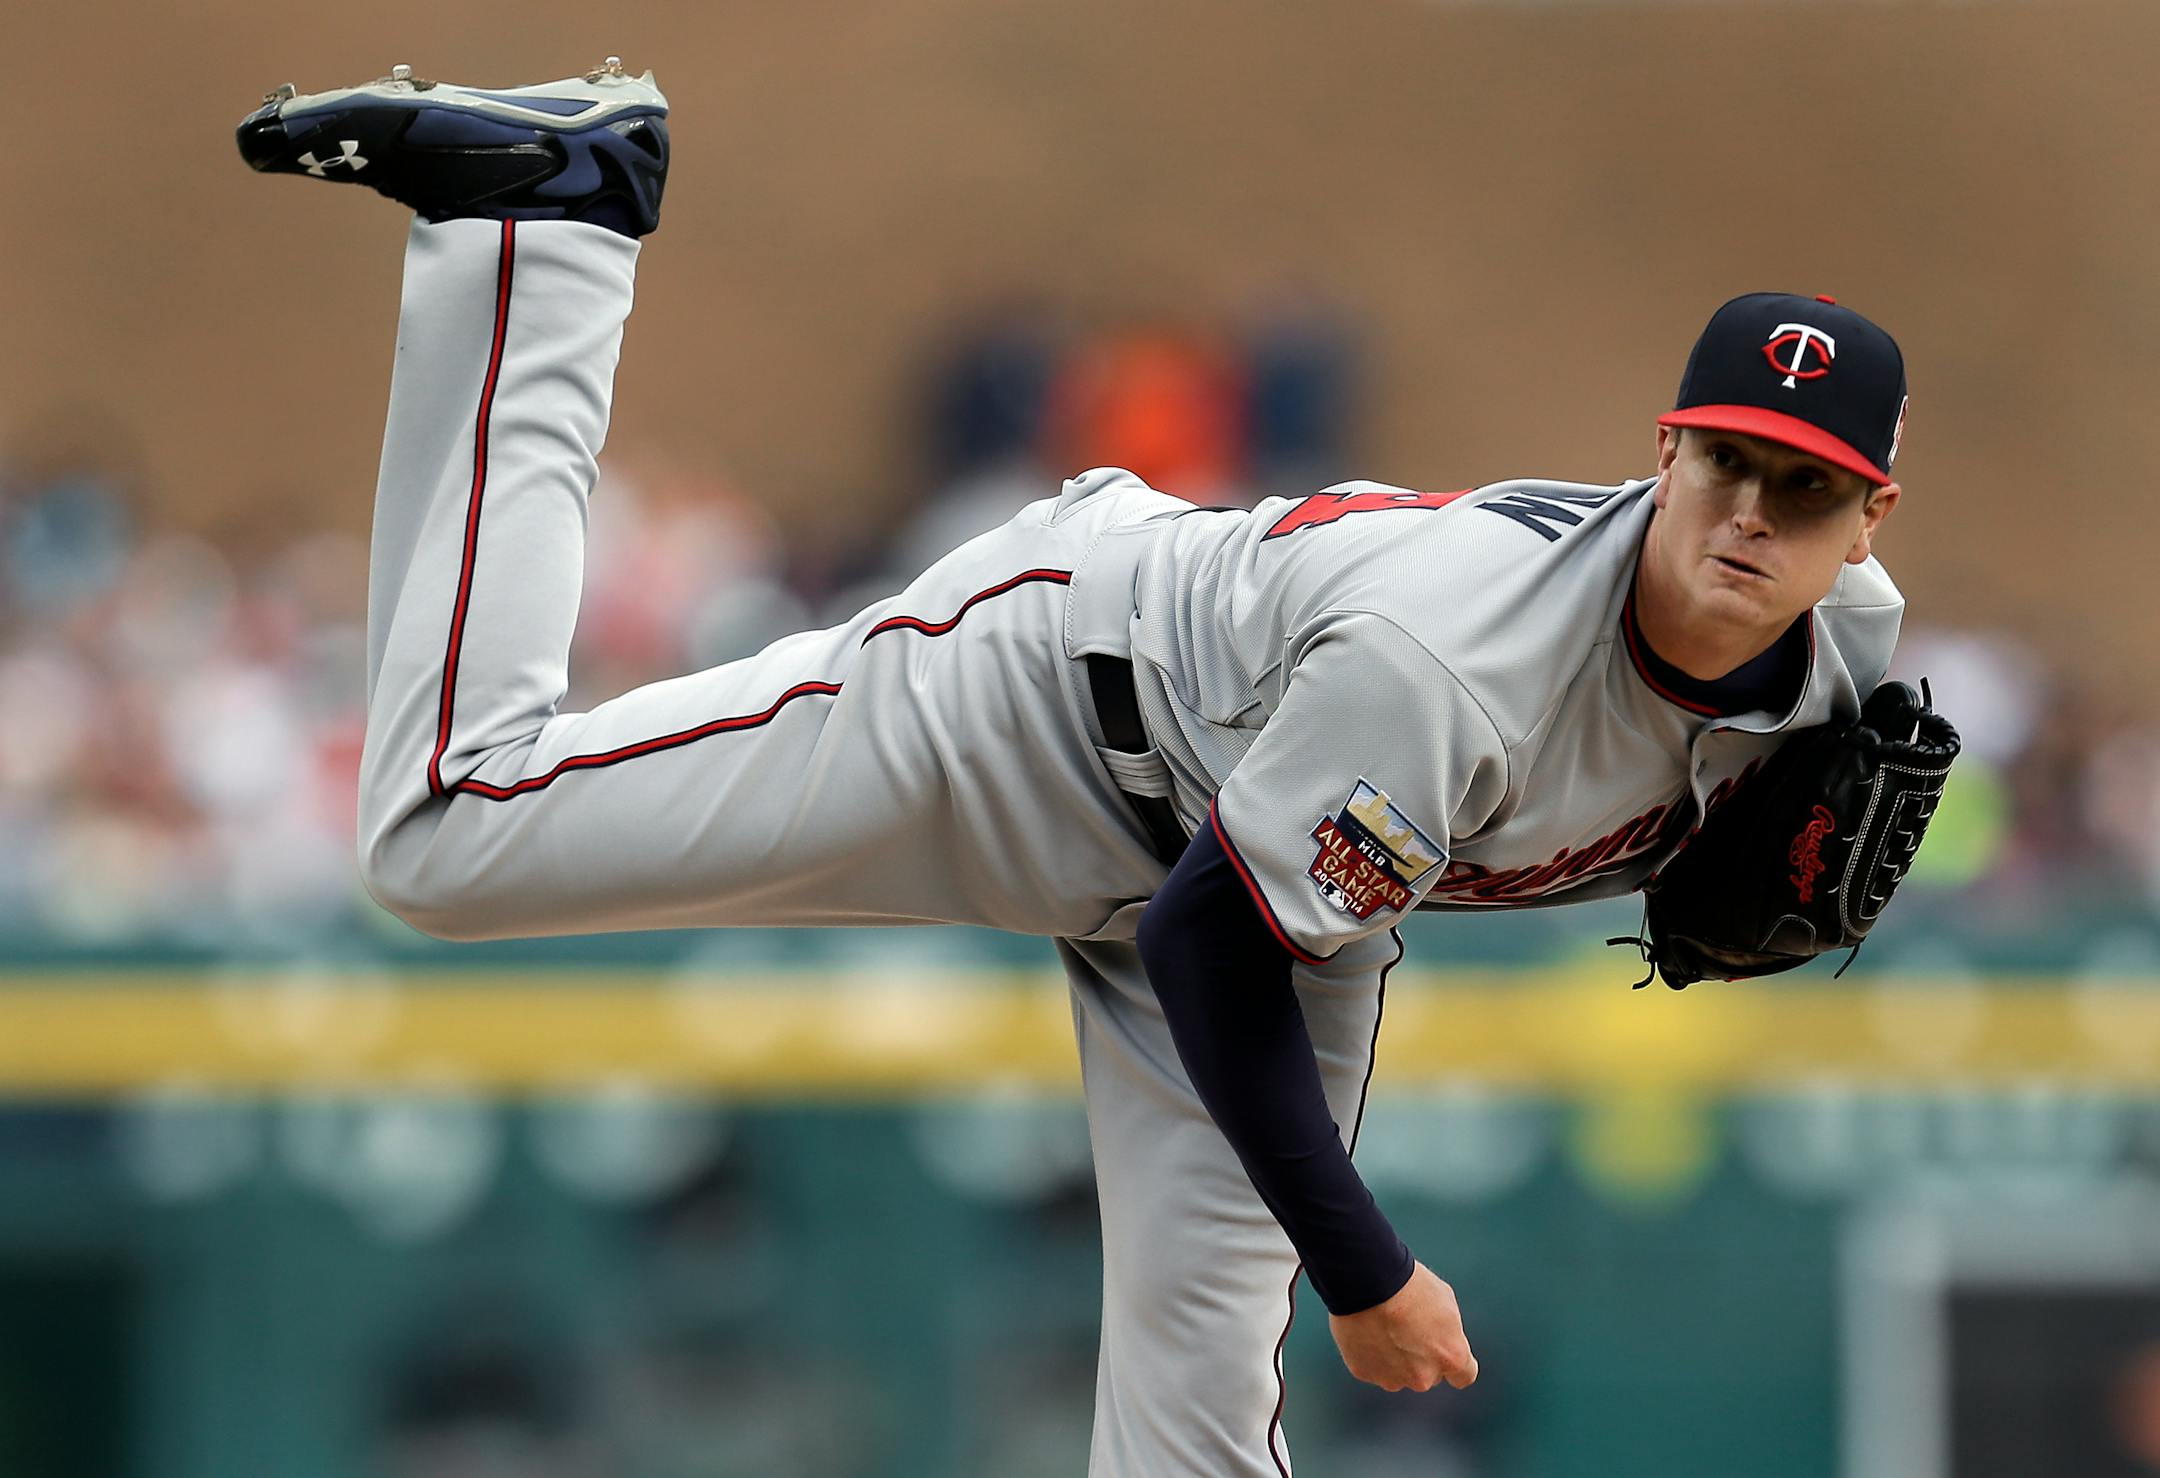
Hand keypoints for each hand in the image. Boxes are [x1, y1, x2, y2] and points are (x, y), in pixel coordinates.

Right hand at [1328, 1261, 1478, 1392]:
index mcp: (1451, 1357)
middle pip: (1428, 1374)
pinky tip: (1366, 1330)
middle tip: (1406, 1328)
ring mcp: (1392, 1378)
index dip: (1452, 1361)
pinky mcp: (1365, 1373)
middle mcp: (1424, 1376)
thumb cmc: (1409, 1286)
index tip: (1444, 1351)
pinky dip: (1371, 1354)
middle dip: (1420, 1357)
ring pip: (1398, 1374)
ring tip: (1382, 1326)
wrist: (1367, 1281)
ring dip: (1394, 1358)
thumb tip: (1440, 1339)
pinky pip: (1372, 1368)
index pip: (1463, 1376)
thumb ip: (1447, 1332)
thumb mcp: (1445, 1302)